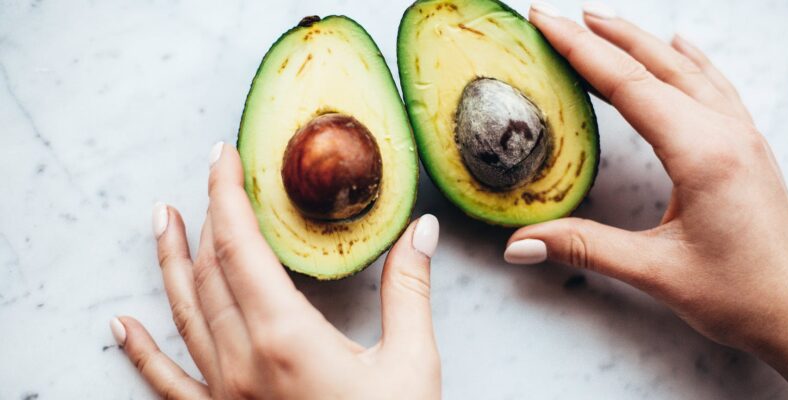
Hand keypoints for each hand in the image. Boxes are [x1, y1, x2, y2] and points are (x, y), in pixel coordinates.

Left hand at [110, 143, 440, 398]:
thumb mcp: (411, 363)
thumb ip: (409, 291)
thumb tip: (419, 231)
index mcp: (287, 337)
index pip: (241, 247)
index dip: (227, 196)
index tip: (223, 157)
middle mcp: (243, 360)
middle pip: (209, 271)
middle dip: (204, 215)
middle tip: (206, 174)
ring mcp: (226, 392)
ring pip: (184, 314)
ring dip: (169, 263)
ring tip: (160, 219)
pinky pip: (167, 382)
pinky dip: (141, 352)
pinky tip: (121, 326)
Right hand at [505, 3, 787, 397]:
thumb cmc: (741, 296)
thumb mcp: (655, 271)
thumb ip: (583, 247)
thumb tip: (521, 243)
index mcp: (702, 153)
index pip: (629, 85)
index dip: (580, 50)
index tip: (546, 21)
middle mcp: (726, 133)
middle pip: (657, 64)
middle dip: (605, 34)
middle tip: (561, 16)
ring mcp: (743, 137)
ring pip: (687, 70)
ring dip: (642, 42)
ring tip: (605, 23)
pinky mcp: (748, 149)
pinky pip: (715, 86)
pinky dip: (688, 61)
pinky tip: (681, 47)